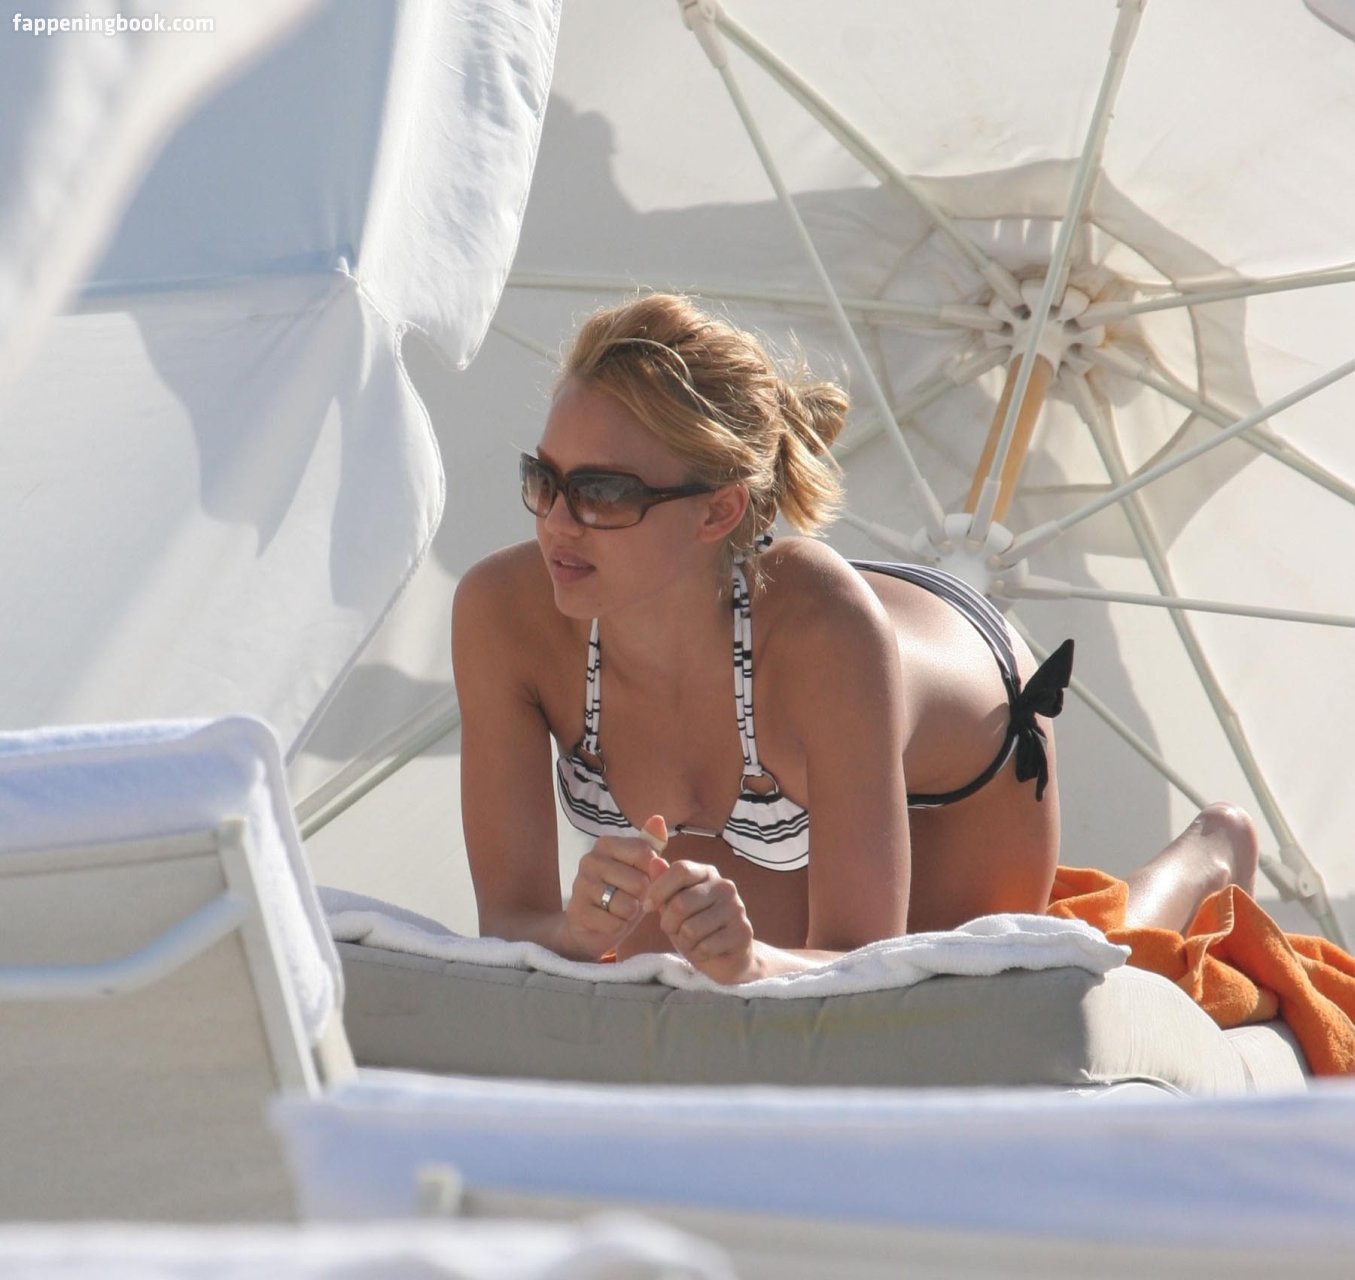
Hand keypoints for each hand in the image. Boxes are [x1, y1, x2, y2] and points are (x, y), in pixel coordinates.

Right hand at [565, 815, 668, 959]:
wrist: (593, 925)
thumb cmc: (623, 891)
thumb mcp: (641, 868)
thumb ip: (652, 845)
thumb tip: (658, 819)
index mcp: (605, 844)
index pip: (645, 853)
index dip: (654, 873)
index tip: (645, 878)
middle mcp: (590, 860)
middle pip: (640, 882)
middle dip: (642, 897)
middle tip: (630, 898)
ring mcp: (580, 885)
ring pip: (628, 905)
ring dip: (630, 914)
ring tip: (619, 910)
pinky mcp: (577, 912)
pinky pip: (615, 923)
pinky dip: (618, 927)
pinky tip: (609, 922)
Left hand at [645, 858, 759, 983]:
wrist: (726, 956)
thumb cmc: (695, 927)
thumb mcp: (673, 906)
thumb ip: (663, 885)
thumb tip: (654, 861)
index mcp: (708, 873)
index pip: (681, 869)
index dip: (658, 889)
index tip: (647, 906)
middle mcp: (725, 887)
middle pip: (681, 903)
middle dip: (669, 924)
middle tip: (674, 931)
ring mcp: (737, 909)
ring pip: (691, 929)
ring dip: (684, 942)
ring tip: (692, 942)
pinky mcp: (742, 933)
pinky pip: (705, 946)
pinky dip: (698, 953)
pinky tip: (705, 951)